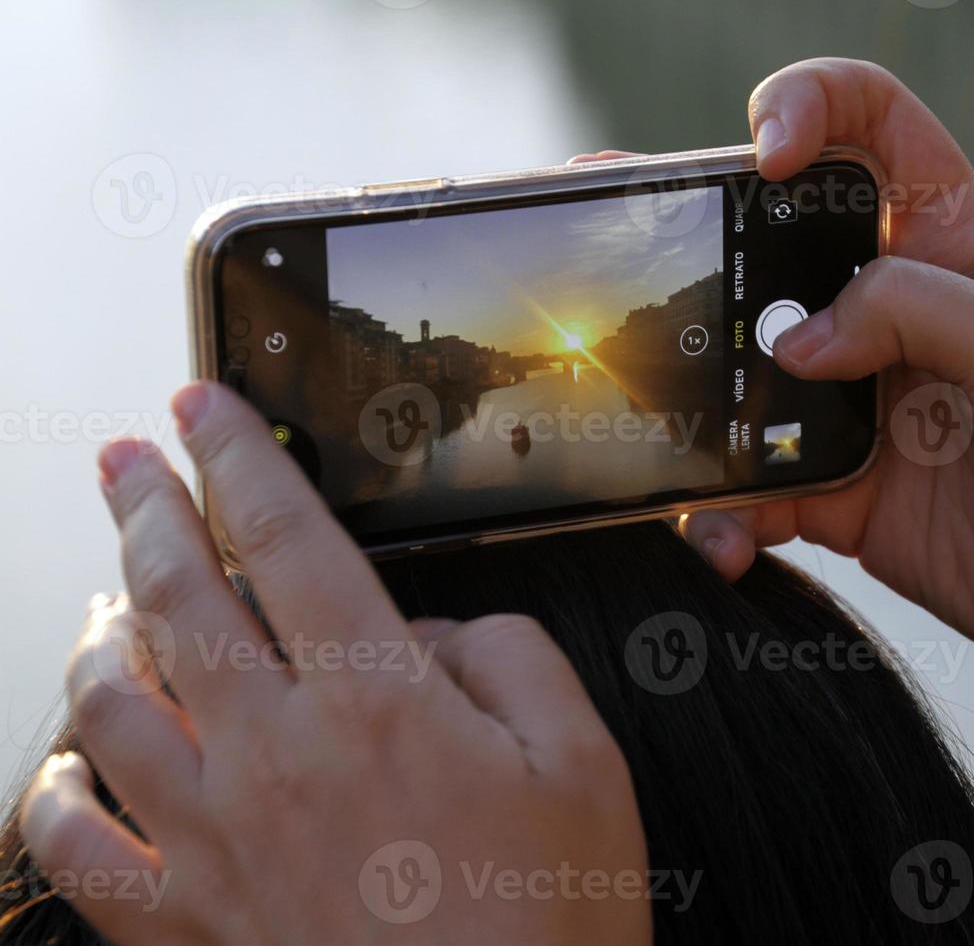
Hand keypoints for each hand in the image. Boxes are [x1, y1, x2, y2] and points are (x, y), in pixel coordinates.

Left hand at [20, 383, 650, 943]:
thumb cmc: (546, 928)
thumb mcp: (585, 763)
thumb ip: (512, 658)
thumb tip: (433, 629)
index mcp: (376, 701)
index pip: (283, 538)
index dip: (237, 458)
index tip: (203, 410)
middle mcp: (274, 754)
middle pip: (177, 594)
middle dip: (143, 507)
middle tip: (125, 459)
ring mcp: (210, 842)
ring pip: (106, 703)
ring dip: (95, 628)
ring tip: (104, 597)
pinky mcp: (180, 926)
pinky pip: (73, 848)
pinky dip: (56, 792)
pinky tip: (71, 766)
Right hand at [675, 58, 973, 690]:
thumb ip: (908, 309)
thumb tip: (792, 342)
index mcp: (949, 243)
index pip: (869, 128)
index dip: (808, 106)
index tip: (765, 155)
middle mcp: (891, 311)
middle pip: (772, 244)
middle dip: (697, 240)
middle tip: (627, 249)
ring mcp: (855, 401)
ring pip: (741, 372)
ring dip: (690, 400)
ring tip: (654, 433)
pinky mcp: (836, 488)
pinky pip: (751, 487)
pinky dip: (722, 514)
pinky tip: (727, 539)